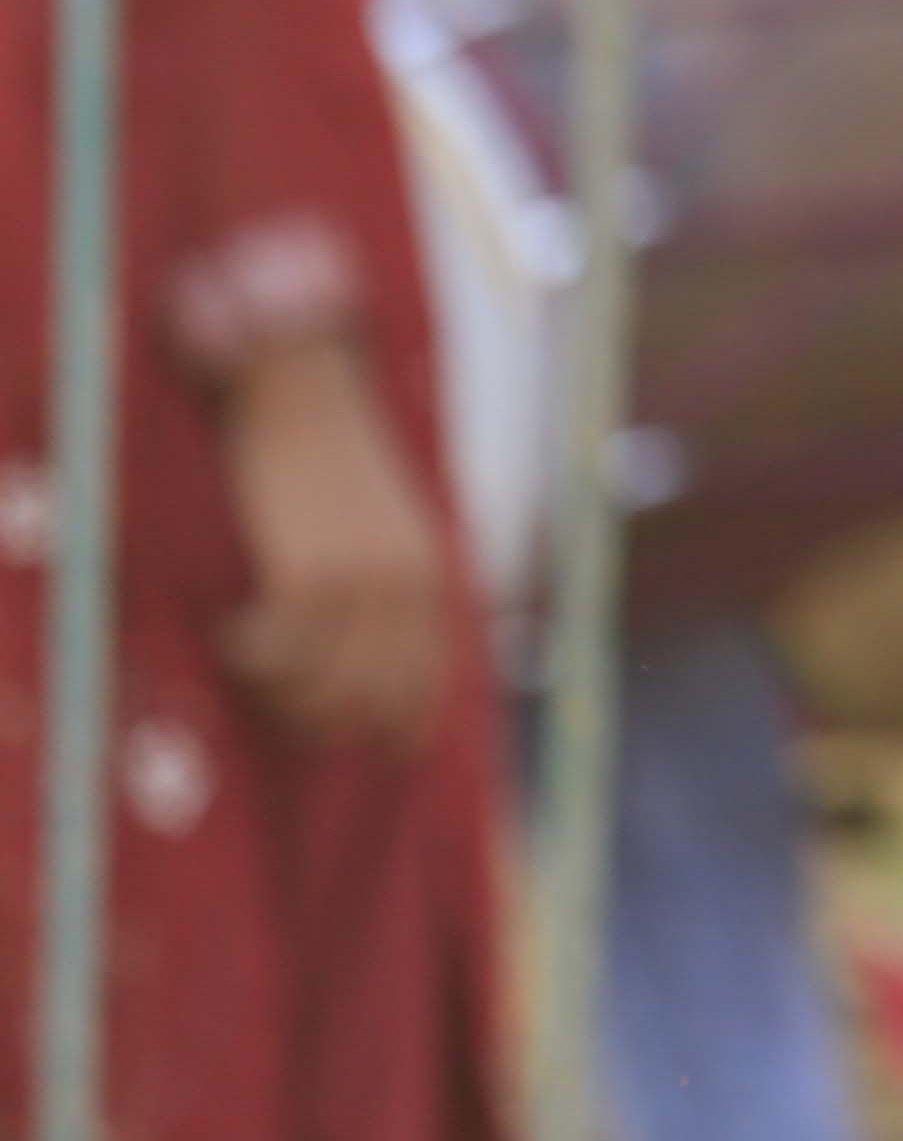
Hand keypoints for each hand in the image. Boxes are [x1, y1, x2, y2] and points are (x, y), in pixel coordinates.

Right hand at [219, 333, 453, 743]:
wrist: (304, 388)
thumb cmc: (329, 460)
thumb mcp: (378, 526)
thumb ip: (383, 588)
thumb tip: (363, 660)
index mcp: (434, 574)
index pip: (428, 682)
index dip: (400, 729)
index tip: (375, 752)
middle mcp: (411, 586)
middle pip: (372, 702)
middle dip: (323, 722)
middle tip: (276, 704)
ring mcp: (364, 583)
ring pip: (324, 689)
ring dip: (279, 694)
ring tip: (248, 665)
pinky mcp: (313, 573)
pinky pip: (282, 654)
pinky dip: (252, 659)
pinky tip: (231, 634)